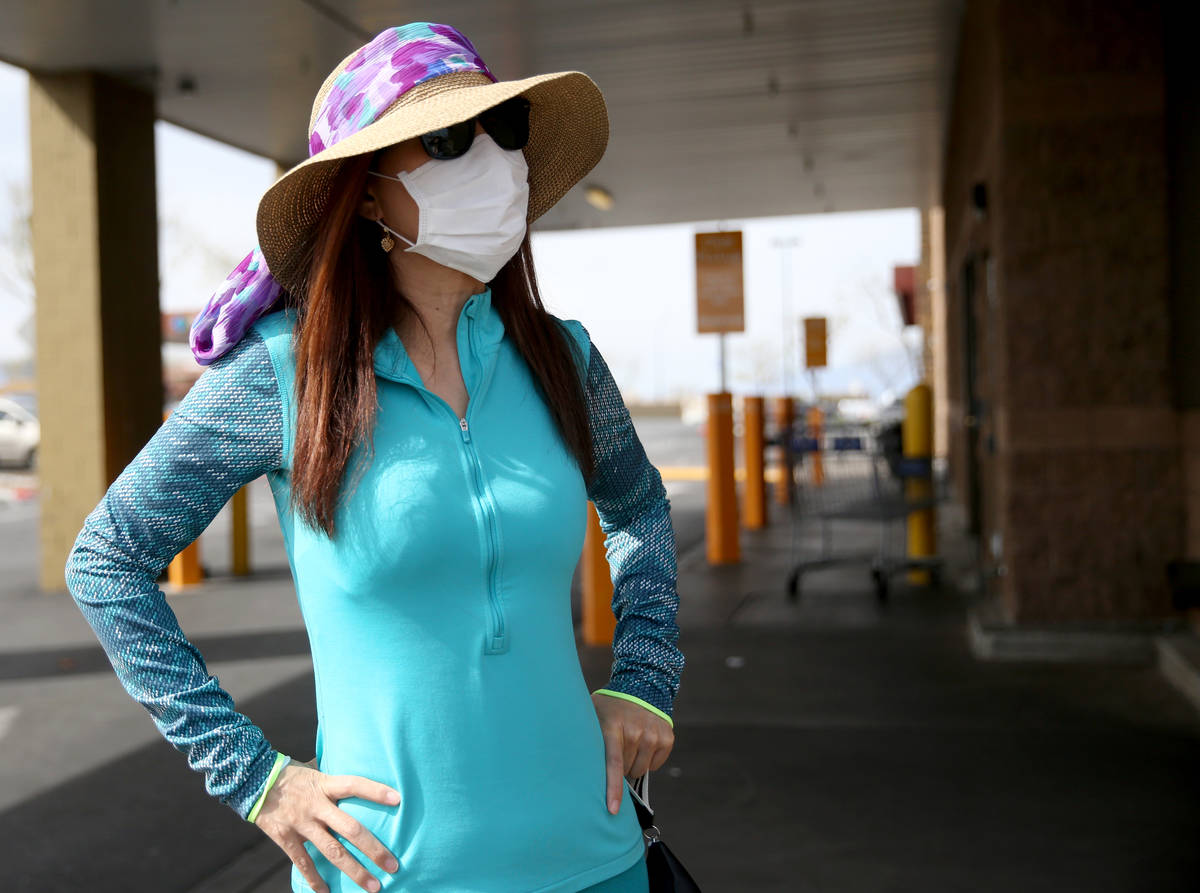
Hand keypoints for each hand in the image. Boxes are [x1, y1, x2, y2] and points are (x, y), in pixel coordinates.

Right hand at [252, 757, 402, 892]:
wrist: (252, 780)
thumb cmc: (290, 773)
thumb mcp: (314, 770)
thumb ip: (333, 779)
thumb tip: (357, 772)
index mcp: (324, 785)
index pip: (354, 785)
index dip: (375, 791)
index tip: (398, 799)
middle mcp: (315, 805)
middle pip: (350, 829)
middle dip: (374, 849)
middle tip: (393, 865)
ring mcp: (301, 824)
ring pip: (332, 851)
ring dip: (354, 871)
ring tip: (373, 886)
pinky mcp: (285, 838)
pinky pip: (303, 863)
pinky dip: (315, 880)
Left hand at [591, 693, 674, 814]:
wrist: (641, 686)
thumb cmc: (609, 706)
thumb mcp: (591, 713)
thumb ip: (580, 734)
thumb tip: (560, 760)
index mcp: (613, 727)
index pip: (613, 763)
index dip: (613, 788)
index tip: (612, 809)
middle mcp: (636, 731)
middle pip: (627, 770)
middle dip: (620, 767)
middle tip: (616, 749)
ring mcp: (653, 734)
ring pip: (641, 770)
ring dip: (634, 764)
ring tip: (629, 745)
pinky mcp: (667, 737)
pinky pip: (655, 764)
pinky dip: (648, 759)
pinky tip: (643, 743)